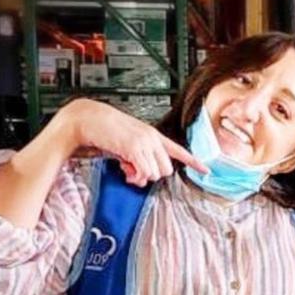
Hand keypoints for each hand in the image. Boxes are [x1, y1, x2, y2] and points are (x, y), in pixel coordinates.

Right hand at [55, 98, 207, 186]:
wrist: (88, 118)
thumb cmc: (104, 129)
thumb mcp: (127, 142)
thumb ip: (139, 157)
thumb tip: (141, 175)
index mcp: (153, 135)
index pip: (178, 149)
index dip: (194, 161)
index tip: (206, 170)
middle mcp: (152, 138)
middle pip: (167, 170)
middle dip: (152, 175)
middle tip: (134, 170)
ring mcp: (144, 143)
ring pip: (156, 174)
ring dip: (141, 176)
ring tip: (126, 167)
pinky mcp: (134, 148)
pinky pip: (143, 172)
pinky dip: (134, 176)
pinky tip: (124, 168)